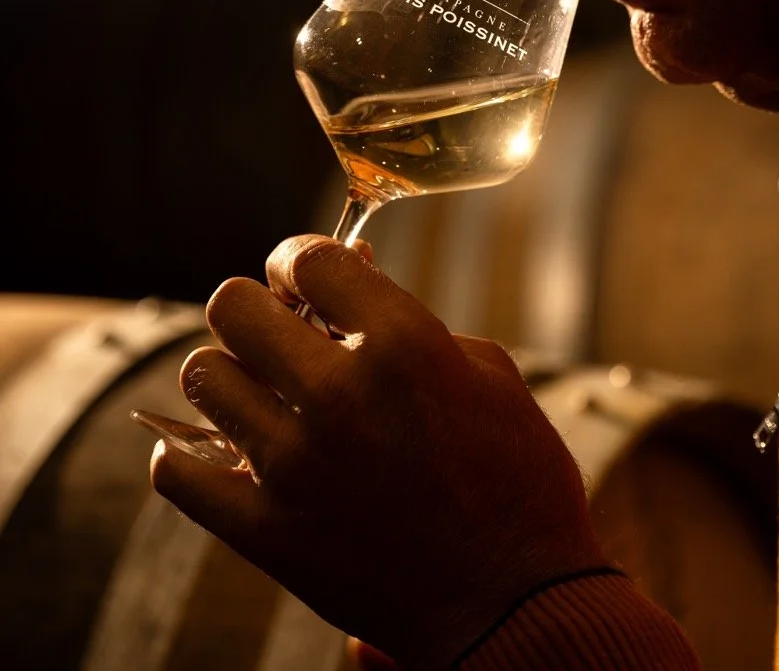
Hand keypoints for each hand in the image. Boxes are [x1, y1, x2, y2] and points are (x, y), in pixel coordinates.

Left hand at [150, 235, 607, 668]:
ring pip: (203, 375)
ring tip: (265, 395)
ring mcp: (296, 467)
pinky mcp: (267, 533)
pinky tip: (231, 451)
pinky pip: (177, 471)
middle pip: (233, 305)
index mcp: (405, 345)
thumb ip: (413, 322)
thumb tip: (351, 284)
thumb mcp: (488, 372)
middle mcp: (340, 396)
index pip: (307, 258)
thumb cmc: (517, 480)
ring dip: (232, 375)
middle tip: (282, 331)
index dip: (300, 257)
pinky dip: (192, 456)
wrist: (516, 605)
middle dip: (257, 307)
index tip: (303, 275)